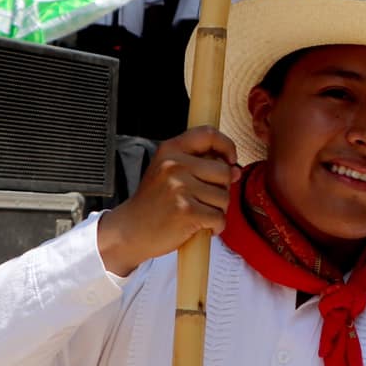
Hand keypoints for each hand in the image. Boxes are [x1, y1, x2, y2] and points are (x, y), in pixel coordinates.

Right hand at [95, 128, 239, 276]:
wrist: (129, 231)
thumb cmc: (152, 203)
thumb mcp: (168, 173)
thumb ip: (201, 166)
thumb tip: (236, 170)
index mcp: (170, 150)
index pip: (208, 134)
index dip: (227, 146)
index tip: (230, 160)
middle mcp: (174, 165)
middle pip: (224, 171)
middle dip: (222, 189)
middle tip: (204, 200)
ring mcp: (180, 188)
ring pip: (224, 197)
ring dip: (218, 210)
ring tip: (198, 213)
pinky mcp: (186, 211)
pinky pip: (219, 218)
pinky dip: (215, 226)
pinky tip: (199, 227)